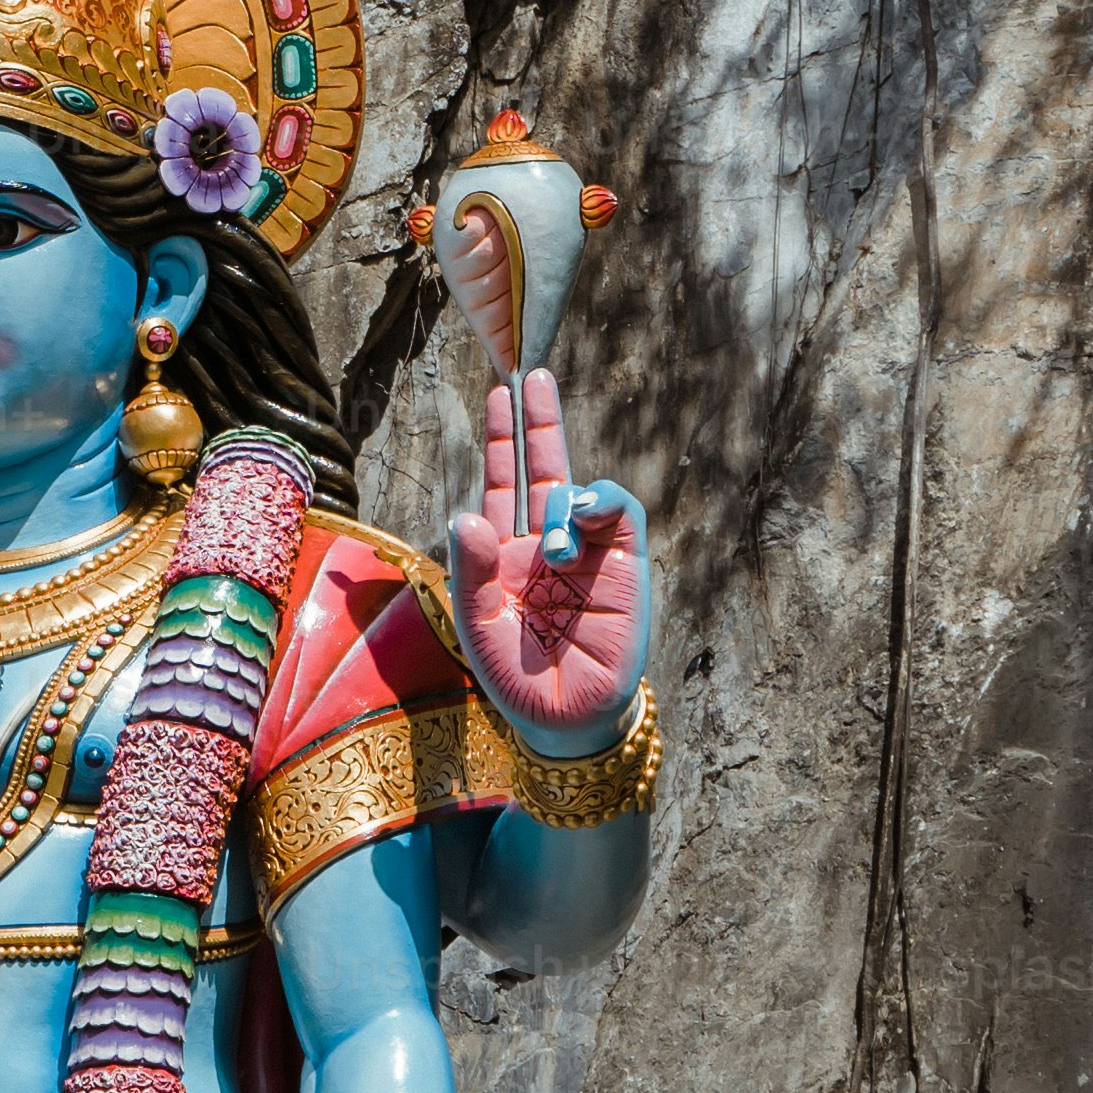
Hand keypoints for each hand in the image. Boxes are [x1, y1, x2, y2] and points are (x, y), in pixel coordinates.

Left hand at [447, 369, 646, 749]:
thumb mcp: (479, 625)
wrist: (566, 717)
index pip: (504, 485)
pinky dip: (601, 499)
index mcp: (505, 555)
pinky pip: (618, 512)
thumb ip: (471, 571)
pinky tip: (583, 510)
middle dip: (537, 424)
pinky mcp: (625, 563)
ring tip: (557, 536)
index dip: (505, 440)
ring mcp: (588, 551)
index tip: (501, 392)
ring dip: (563, 490)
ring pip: (579, 490)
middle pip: (543, 470)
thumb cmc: (515, 678)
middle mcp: (546, 545)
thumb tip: (467, 514)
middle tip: (531, 375)